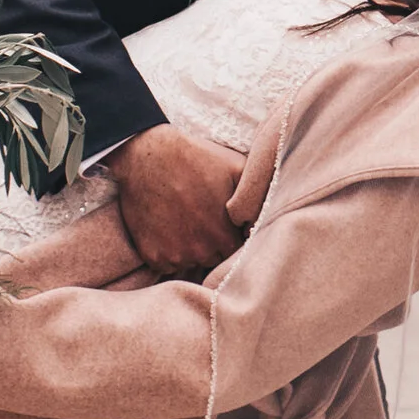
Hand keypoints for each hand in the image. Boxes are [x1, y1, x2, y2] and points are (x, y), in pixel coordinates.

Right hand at [112, 123, 245, 278]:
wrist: (148, 155)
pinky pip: (166, 264)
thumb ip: (257, 195)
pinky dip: (168, 251)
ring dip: (190, 248)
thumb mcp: (236, 167)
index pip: (237, 253)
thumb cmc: (196, 158)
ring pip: (190, 262)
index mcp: (224, 237)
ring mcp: (174, 256)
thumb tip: (270, 215)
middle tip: (204, 219)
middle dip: (213, 244)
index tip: (226, 224)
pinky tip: (168, 227)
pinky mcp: (152, 255)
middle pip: (214, 259)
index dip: (233, 238)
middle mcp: (200, 252)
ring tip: (185, 220)